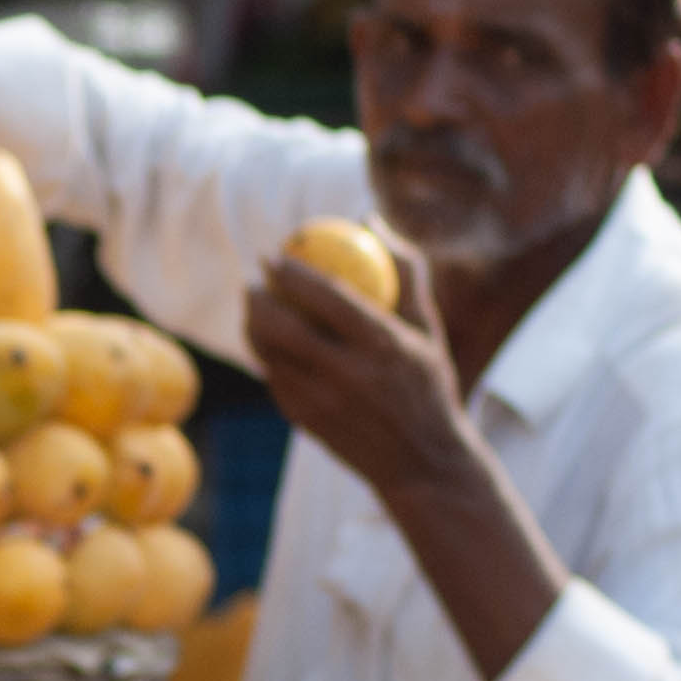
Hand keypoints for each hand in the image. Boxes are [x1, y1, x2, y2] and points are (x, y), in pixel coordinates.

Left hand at [243, 237, 572, 680]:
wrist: (423, 461)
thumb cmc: (428, 383)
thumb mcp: (427, 327)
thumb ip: (404, 270)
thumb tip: (369, 219)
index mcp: (382, 344)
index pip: (325, 296)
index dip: (292, 272)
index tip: (274, 254)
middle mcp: (349, 372)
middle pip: (283, 327)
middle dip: (257, 300)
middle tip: (251, 282)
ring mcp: (324, 402)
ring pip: (270, 356)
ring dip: (253, 329)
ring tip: (253, 309)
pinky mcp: (307, 423)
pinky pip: (276, 382)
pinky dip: (266, 360)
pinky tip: (265, 345)